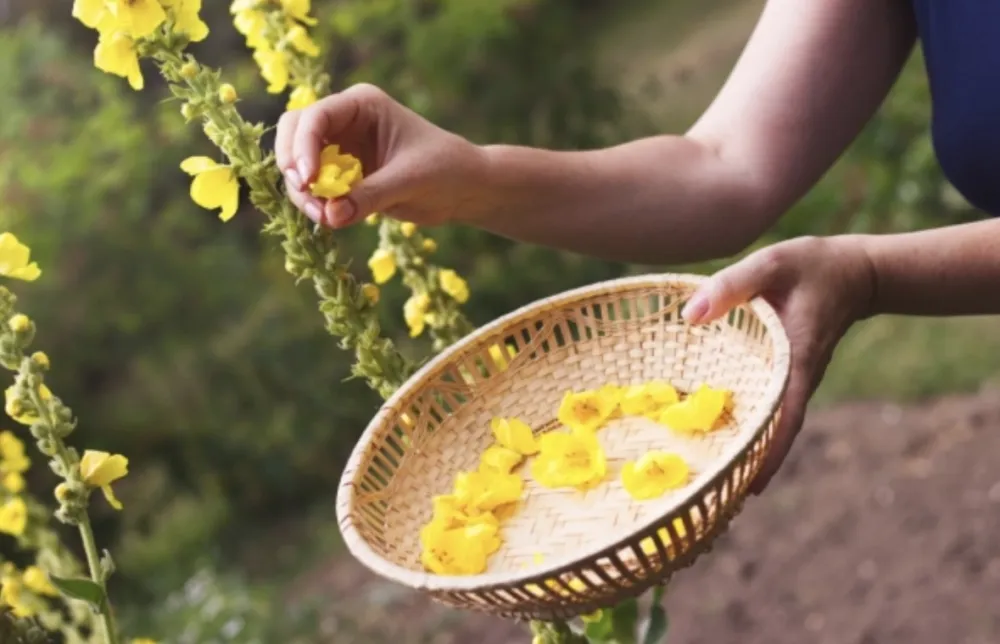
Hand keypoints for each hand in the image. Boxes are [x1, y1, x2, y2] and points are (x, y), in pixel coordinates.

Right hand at [274, 83, 486, 227]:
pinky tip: (329, 218)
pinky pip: (313, 186)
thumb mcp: (410, 180)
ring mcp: (340, 146)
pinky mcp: (342, 174)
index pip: (315, 117)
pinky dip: (313, 202)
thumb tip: (330, 216)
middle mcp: (345, 120)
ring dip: (302, 190)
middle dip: (293, 165)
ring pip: (297, 162)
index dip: (303, 147)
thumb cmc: (445, 170)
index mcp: (362, 104)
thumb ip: (370, 196)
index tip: (308, 181)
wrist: (465, 188)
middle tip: (309, 198)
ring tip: (324, 217)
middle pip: (294, 132)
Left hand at [681, 235, 875, 493]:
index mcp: (796, 357)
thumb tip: (689, 317)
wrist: (853, 270)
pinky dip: (749, 425)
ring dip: (748, 449)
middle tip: (715, 498)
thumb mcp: (771, 263)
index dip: (770, 451)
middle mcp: (797, 377)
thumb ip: (732, 285)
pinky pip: (768, 405)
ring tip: (710, 480)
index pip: (786, 414)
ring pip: (773, 423)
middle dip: (751, 464)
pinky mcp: (786, 372)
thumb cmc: (812, 265)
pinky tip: (720, 436)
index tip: (752, 486)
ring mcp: (793, 378)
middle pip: (776, 431)